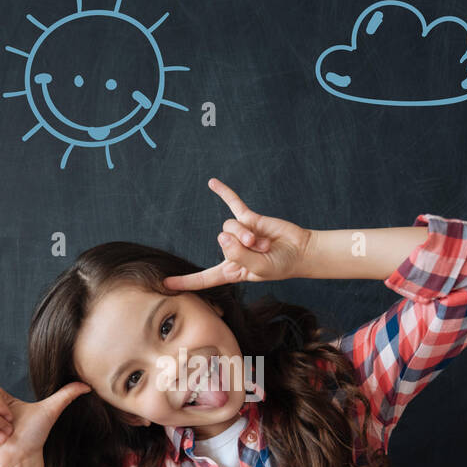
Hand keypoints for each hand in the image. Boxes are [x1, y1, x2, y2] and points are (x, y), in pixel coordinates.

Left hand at [163, 178, 312, 290]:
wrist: (300, 250)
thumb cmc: (281, 265)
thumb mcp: (259, 268)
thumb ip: (239, 255)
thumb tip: (221, 235)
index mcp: (232, 271)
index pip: (205, 278)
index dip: (186, 281)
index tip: (165, 284)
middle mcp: (232, 251)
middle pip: (222, 243)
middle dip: (243, 246)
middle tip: (263, 251)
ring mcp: (239, 234)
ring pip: (229, 226)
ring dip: (247, 234)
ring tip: (264, 242)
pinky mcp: (249, 219)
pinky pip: (233, 203)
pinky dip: (224, 193)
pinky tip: (212, 182)